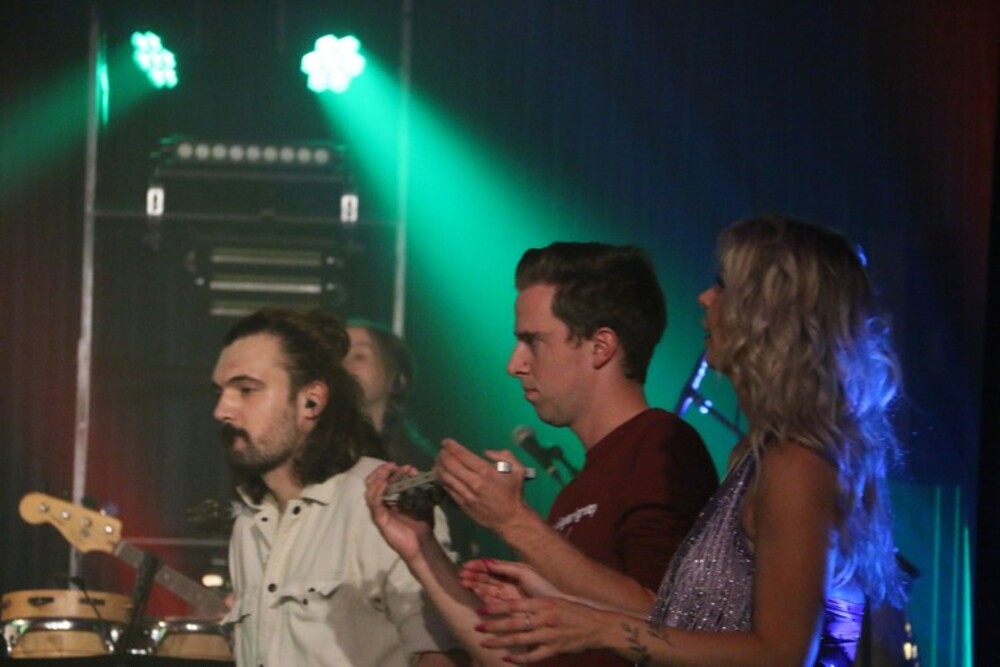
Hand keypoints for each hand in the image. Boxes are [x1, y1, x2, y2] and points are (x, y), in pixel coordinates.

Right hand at [365, 462, 434, 561]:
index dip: (390, 470)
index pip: (382, 479)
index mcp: (390, 498)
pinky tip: (385, 484)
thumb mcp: (421, 500)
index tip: (404, 466)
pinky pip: (374, 503)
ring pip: (370, 490)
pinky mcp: (379, 519)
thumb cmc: (421, 522)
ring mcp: (379, 511)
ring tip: (389, 470)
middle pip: (372, 483)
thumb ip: (417, 485)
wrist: (423, 543)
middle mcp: (382, 503)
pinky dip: (378, 491)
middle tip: (392, 465)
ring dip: (379, 478)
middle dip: (381, 471)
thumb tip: (413, 469)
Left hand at [435, 439, 528, 531]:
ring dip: (439, 466)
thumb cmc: (513, 492)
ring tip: (438, 460)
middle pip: (451, 465)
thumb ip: (505, 455)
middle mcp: (474, 482)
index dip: (452, 447)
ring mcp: (466, 494)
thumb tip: (487, 452)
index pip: (463, 455)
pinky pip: (448, 489)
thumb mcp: (518, 469)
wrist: (510, 518)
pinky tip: (440, 473)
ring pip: (446, 477)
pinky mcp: (462, 504)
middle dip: (443, 455)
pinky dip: (442, 479)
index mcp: (486, 472)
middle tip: (441, 450)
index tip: (446, 442)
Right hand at [459, 559, 562, 603]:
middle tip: (460, 575)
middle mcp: (508, 583)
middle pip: (486, 578)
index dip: (478, 566)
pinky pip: (492, 600)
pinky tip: (475, 591)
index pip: (491, 567)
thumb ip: (506, 567)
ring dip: (475, 585)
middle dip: (473, 575)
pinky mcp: (508, 607)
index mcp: (512, 572)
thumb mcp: (524, 573)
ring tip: (464, 582)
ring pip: (487, 588)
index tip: (465, 565)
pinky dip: (482, 596)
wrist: (556, 606)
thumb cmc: (543, 587)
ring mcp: (507, 595)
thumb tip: (486, 561)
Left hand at [475, 597, 616, 662]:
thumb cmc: (575, 612)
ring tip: (485, 644)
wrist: (598, 626)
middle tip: (477, 628)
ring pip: (520, 639)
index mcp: (544, 603)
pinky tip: (507, 658)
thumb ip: (536, 605)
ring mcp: (550, 634)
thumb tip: (513, 606)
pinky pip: (533, 656)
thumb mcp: (555, 601)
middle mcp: (545, 617)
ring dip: (500, 642)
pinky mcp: (555, 649)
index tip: (481, 610)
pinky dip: (519, 658)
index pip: (515, 604)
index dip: (496, 608)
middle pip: (513, 622)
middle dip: (493, 626)